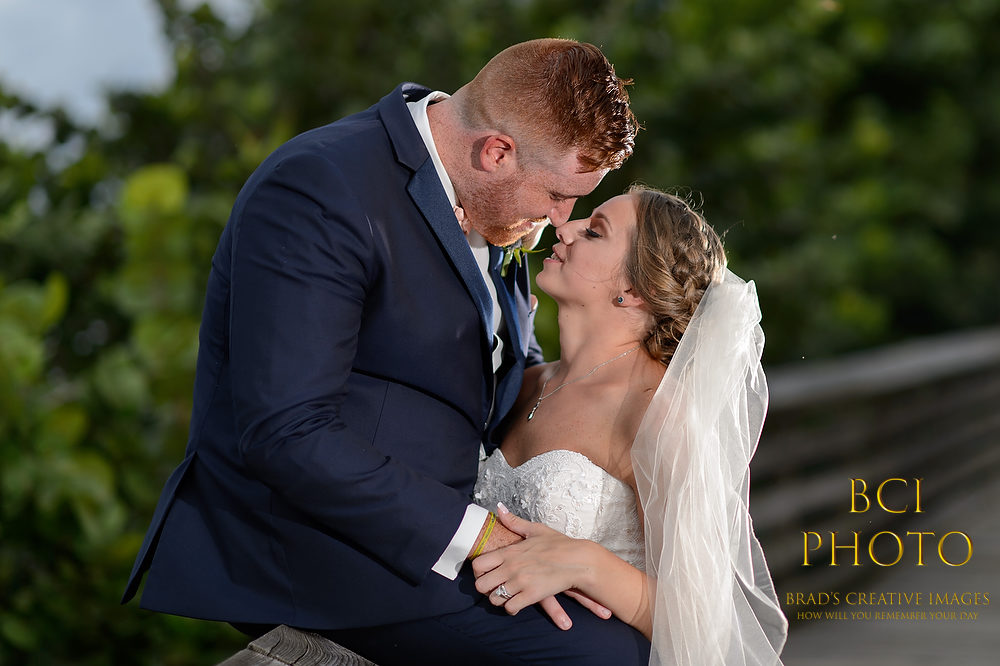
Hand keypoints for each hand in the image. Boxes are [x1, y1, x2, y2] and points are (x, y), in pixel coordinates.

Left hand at [471, 503, 611, 628]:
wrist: (578, 560)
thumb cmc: (559, 544)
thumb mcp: (535, 530)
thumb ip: (514, 521)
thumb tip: (499, 508)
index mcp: (509, 552)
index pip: (478, 564)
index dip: (478, 571)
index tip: (486, 573)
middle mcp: (511, 568)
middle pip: (481, 585)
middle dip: (485, 589)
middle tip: (494, 587)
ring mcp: (520, 583)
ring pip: (494, 599)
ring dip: (499, 599)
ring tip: (506, 596)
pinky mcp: (531, 596)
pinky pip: (510, 608)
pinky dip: (511, 608)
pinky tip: (517, 603)